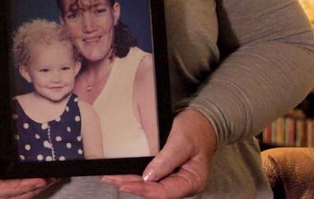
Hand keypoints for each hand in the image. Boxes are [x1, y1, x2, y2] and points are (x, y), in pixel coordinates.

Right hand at [0, 109, 56, 198]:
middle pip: (8, 197)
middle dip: (30, 190)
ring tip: (48, 180)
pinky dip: (27, 187)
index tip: (39, 180)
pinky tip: (38, 179)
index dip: (20, 187)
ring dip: (31, 190)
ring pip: (12, 196)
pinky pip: (13, 190)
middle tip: (48, 180)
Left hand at [101, 109, 215, 198]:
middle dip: (133, 186)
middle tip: (112, 179)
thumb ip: (167, 160)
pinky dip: (135, 175)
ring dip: (131, 181)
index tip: (126, 185)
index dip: (144, 190)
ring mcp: (174, 178)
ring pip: (150, 185)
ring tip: (112, 178)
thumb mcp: (182, 141)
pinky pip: (150, 176)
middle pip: (155, 190)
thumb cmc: (196, 129)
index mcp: (193, 181)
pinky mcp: (166, 171)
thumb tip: (149, 177)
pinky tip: (123, 173)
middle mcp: (182, 183)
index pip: (165, 192)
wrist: (201, 120)